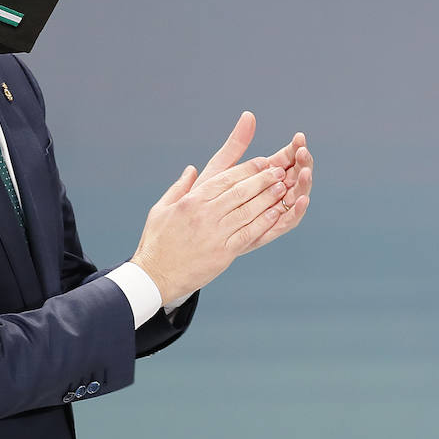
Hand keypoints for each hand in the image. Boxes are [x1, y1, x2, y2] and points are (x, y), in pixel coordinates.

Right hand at [132, 113, 310, 301]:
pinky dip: (264, 222)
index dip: (247, 169)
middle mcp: (205, 214)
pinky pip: (248, 234)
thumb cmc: (157, 242)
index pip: (224, 179)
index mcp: (191, 201)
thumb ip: (179, 187)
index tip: (263, 162)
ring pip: (248, 210)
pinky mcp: (223, 253)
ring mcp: (215, 233)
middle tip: (279, 171)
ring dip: (268, 198)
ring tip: (283, 187)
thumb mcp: (161, 209)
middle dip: (262, 179)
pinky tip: (276, 213)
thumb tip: (192, 169)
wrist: (155, 276)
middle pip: (240, 191)